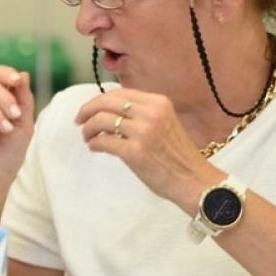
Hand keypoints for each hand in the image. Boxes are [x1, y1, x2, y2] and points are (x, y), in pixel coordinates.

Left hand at [74, 90, 218, 210]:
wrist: (196, 181)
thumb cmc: (178, 156)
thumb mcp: (165, 123)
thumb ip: (142, 113)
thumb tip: (108, 110)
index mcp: (159, 103)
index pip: (119, 94)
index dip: (99, 100)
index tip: (89, 109)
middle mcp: (152, 113)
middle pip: (106, 103)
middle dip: (87, 110)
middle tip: (79, 121)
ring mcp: (144, 132)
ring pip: (101, 120)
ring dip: (88, 129)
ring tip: (87, 137)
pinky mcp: (135, 152)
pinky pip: (103, 141)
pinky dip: (94, 143)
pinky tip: (95, 147)